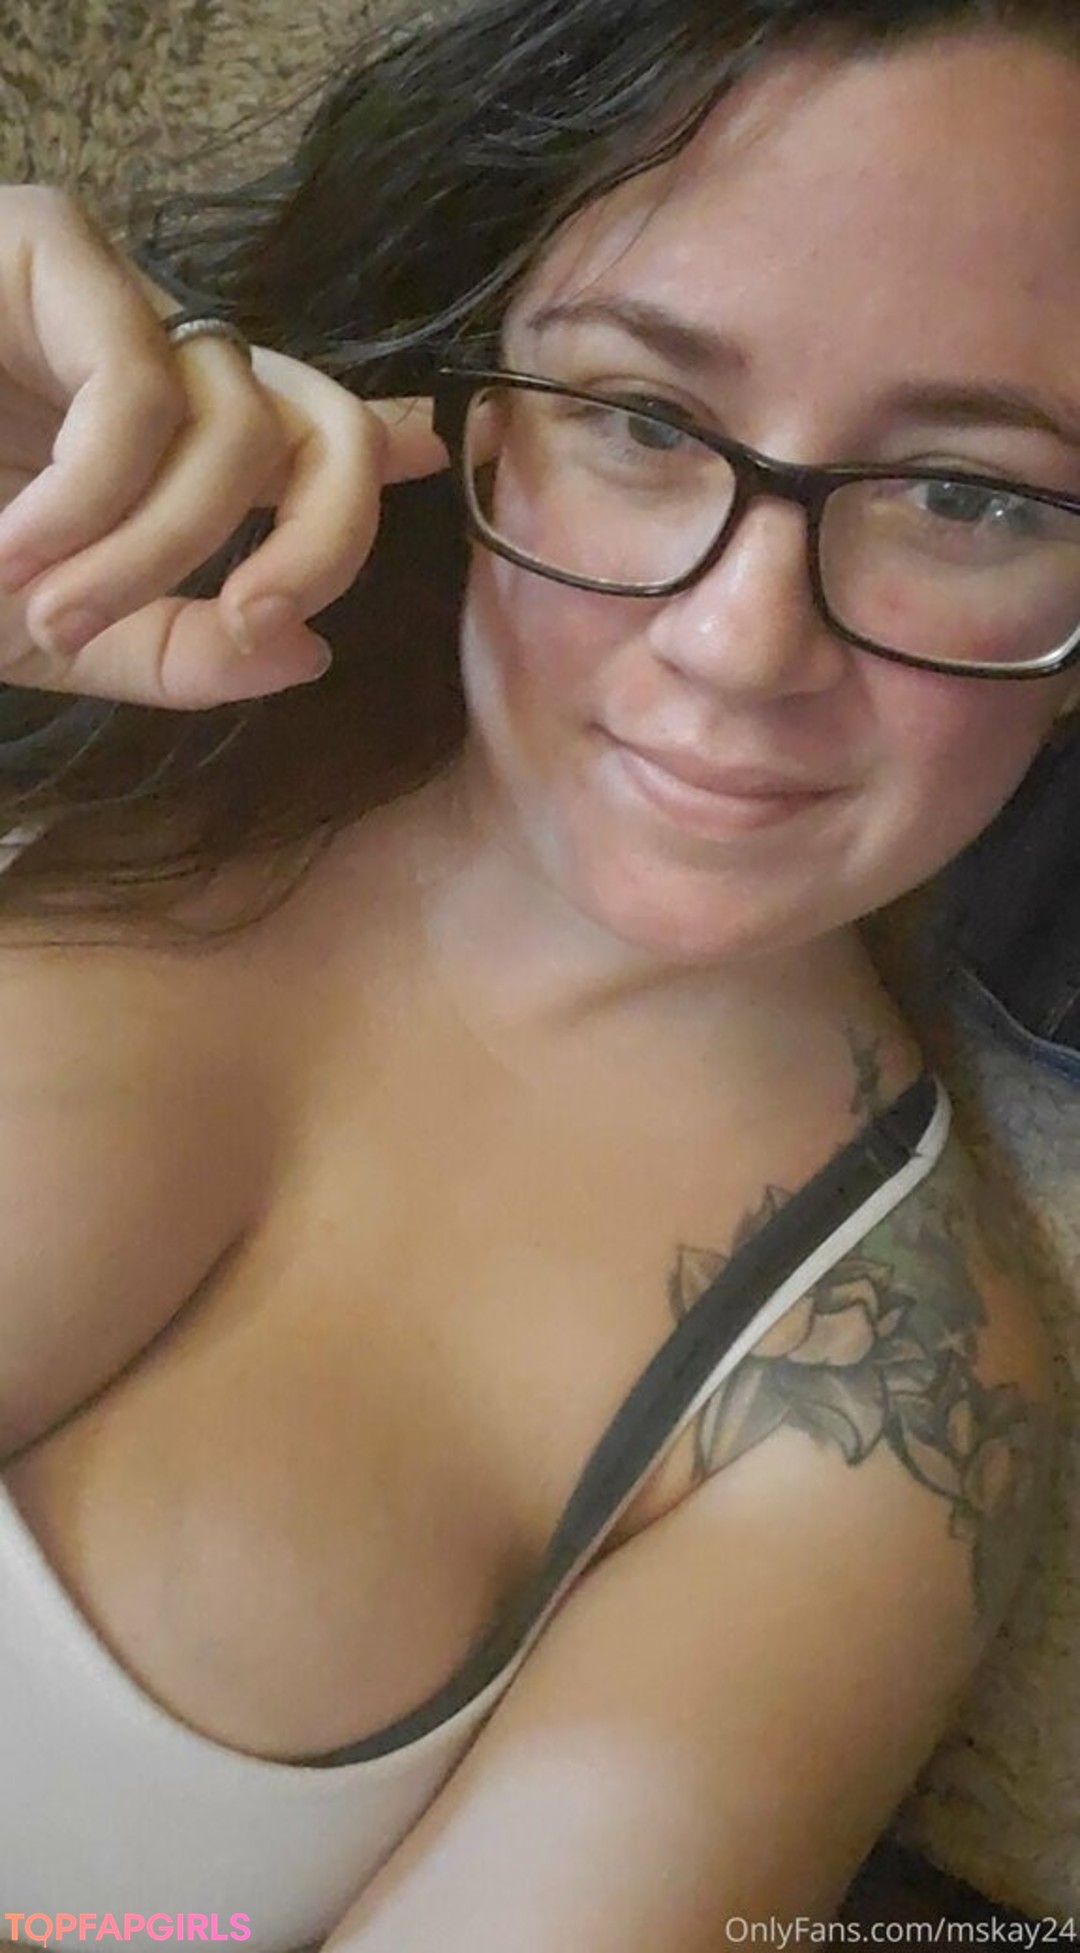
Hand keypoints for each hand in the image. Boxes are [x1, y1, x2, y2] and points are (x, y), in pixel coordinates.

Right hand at [0, 186, 446, 707]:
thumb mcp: (66, 634)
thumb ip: (184, 648)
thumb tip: (307, 650)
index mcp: (167, 444)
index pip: (305, 430)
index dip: (369, 444)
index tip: (424, 449)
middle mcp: (159, 364)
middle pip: (320, 424)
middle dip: (322, 535)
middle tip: (259, 617)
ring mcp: (114, 300)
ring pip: (239, 424)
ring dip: (153, 550)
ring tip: (46, 606)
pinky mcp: (56, 246)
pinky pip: (142, 390)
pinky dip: (93, 496)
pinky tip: (16, 547)